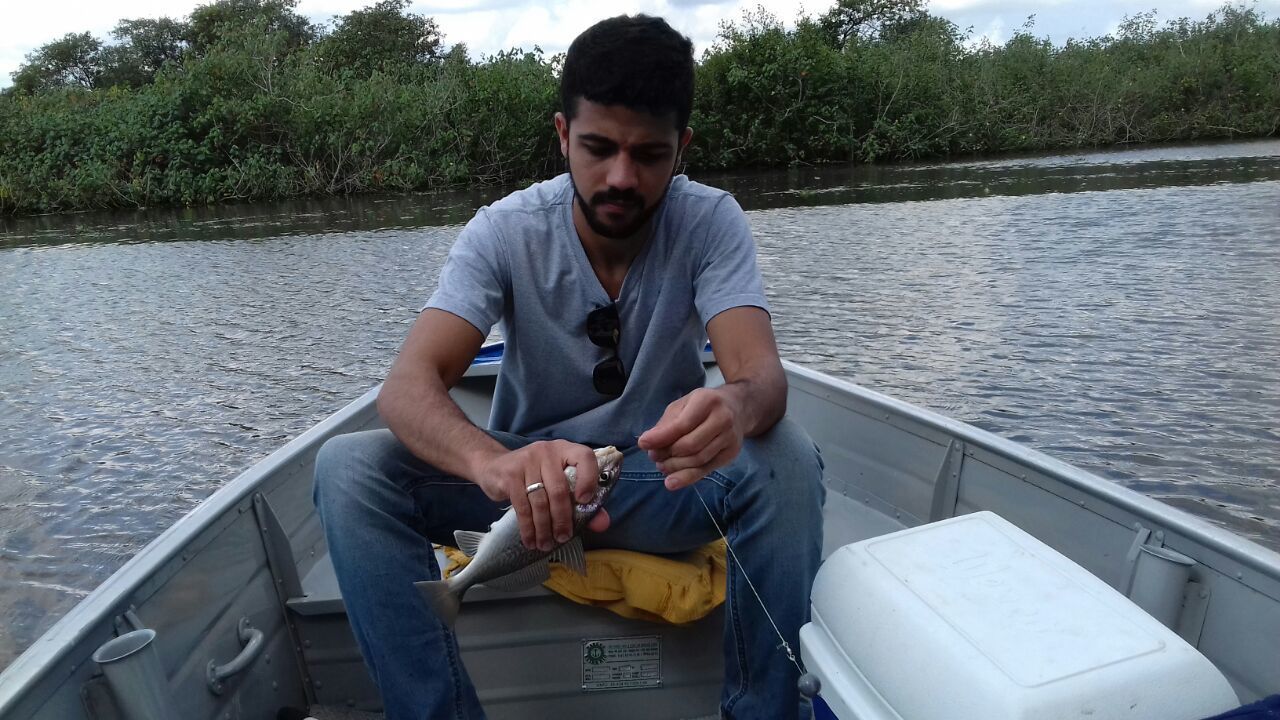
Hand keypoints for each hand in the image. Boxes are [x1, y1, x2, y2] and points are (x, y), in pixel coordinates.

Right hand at [474, 440, 609, 550]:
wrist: (494, 466)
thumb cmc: (534, 477)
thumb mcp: (558, 482)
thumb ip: (583, 502)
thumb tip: (603, 524)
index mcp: (565, 450)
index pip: (584, 458)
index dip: (589, 479)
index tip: (586, 502)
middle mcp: (547, 451)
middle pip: (559, 489)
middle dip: (562, 519)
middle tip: (563, 538)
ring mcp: (526, 461)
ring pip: (540, 501)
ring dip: (544, 527)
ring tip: (546, 544)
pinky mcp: (510, 475)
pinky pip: (522, 506)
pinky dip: (527, 527)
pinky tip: (530, 540)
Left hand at [637, 387, 744, 490]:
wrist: (739, 408)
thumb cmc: (704, 406)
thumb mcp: (683, 405)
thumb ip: (667, 423)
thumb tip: (649, 444)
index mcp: (707, 401)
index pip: (682, 424)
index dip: (661, 437)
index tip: (643, 443)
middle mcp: (723, 419)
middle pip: (690, 445)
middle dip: (667, 454)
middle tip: (654, 457)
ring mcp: (730, 438)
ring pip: (698, 460)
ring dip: (675, 467)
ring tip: (662, 466)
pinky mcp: (731, 453)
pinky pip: (707, 469)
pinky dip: (687, 478)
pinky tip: (672, 481)